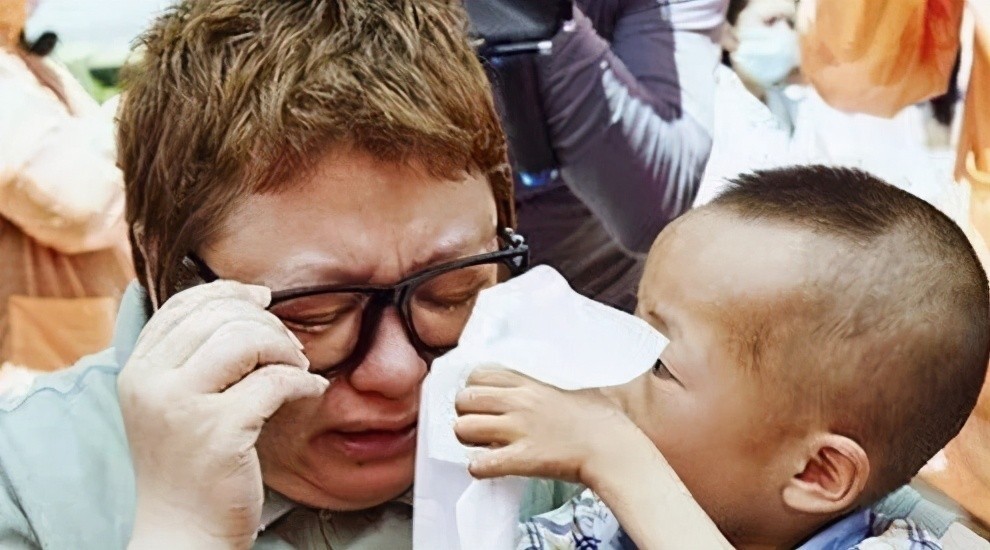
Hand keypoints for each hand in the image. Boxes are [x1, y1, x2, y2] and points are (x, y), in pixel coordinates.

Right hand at [118, 280, 328, 548]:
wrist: (182, 534)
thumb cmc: (189, 467)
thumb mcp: (171, 404)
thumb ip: (191, 357)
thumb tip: (245, 300)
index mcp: (137, 371)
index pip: (184, 304)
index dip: (230, 291)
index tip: (264, 298)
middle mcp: (151, 383)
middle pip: (220, 316)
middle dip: (267, 323)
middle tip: (289, 348)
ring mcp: (182, 408)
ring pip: (246, 339)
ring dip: (285, 347)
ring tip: (298, 367)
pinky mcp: (219, 433)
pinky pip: (275, 382)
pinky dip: (304, 381)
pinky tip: (312, 390)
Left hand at [454, 367, 643, 484]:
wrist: (615, 449)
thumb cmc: (603, 420)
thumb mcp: (576, 389)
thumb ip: (552, 386)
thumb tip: (549, 386)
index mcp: (531, 384)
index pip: (479, 373)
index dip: (474, 388)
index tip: (482, 402)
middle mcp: (520, 402)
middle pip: (464, 399)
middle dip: (464, 413)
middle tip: (477, 426)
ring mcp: (519, 430)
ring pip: (463, 428)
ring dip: (466, 441)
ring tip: (480, 447)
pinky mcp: (522, 459)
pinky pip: (479, 464)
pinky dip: (478, 468)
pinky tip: (489, 468)